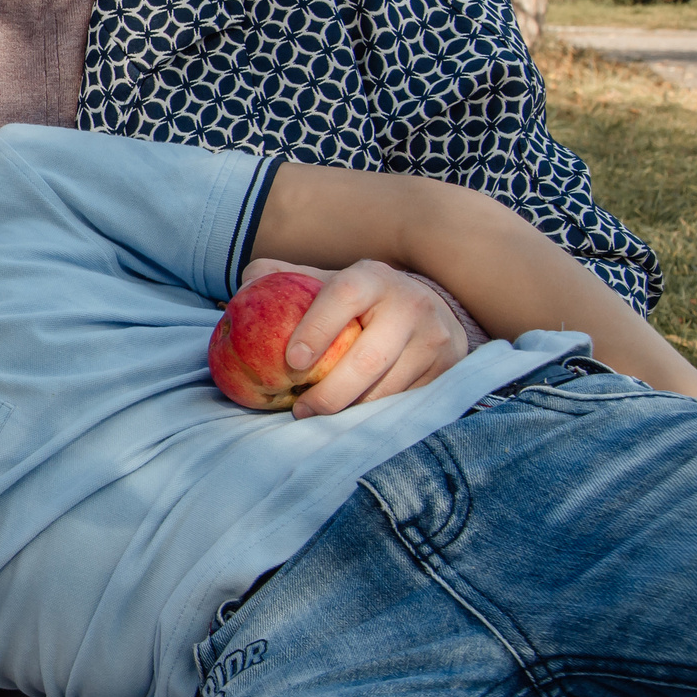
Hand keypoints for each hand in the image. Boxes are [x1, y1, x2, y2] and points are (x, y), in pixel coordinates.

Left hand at [240, 257, 466, 418]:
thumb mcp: (327, 280)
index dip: (316, 328)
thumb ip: (285, 278)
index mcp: (373, 278)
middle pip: (368, 358)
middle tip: (299, 409)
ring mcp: (434, 340)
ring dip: (349, 409)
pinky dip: (373, 415)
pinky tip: (350, 418)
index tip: (291, 361)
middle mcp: (410, 305)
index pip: (344, 297)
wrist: (426, 307)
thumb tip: (249, 282)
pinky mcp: (447, 371)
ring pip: (388, 388)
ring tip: (318, 416)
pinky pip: (405, 402)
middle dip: (329, 391)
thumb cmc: (358, 299)